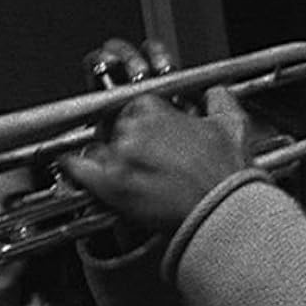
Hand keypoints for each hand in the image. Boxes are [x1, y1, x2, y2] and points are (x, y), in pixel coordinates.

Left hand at [64, 37, 251, 233]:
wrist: (223, 212)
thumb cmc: (227, 174)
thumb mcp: (232, 125)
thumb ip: (218, 99)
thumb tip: (212, 93)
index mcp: (156, 111)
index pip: (132, 109)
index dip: (139, 125)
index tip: (144, 137)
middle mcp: (134, 129)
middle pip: (114, 131)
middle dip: (124, 144)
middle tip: (142, 162)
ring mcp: (120, 157)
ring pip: (99, 152)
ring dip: (106, 161)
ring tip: (127, 177)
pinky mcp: (111, 186)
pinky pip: (79, 171)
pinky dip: (73, 168)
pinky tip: (73, 168)